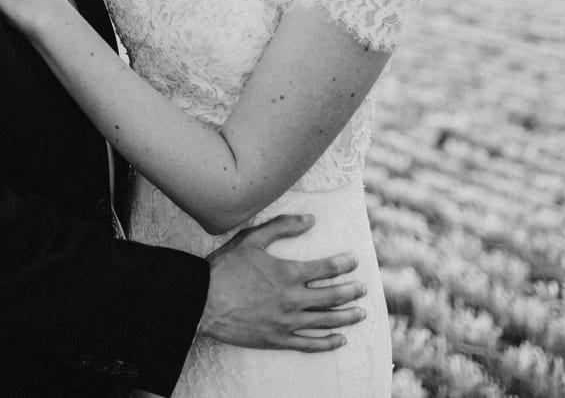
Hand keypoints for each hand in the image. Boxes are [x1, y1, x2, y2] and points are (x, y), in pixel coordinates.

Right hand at [200, 214, 364, 351]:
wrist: (202, 301)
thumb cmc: (225, 268)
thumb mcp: (251, 239)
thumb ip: (282, 226)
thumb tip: (310, 220)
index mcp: (288, 273)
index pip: (327, 269)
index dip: (344, 264)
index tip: (354, 262)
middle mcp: (292, 299)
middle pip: (332, 296)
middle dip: (351, 291)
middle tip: (362, 289)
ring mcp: (286, 322)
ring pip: (325, 321)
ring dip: (347, 317)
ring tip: (361, 313)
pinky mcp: (277, 339)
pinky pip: (309, 344)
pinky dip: (328, 343)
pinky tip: (340, 339)